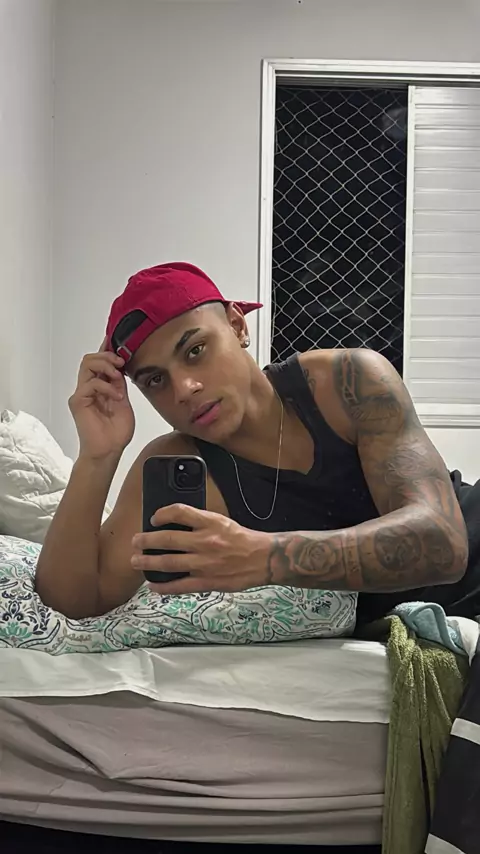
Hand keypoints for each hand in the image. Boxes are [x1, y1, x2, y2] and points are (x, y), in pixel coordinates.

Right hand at [69, 338, 134, 459]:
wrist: (109, 451)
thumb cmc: (116, 433)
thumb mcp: (124, 403)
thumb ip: (120, 386)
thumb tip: (121, 369)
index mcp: (99, 387)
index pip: (99, 363)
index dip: (105, 350)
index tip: (113, 339)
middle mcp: (88, 388)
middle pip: (90, 359)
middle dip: (107, 356)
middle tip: (121, 363)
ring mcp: (82, 394)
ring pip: (87, 365)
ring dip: (106, 366)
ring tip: (118, 377)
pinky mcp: (78, 401)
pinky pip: (90, 383)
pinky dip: (106, 386)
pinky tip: (116, 396)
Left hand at [131, 505, 272, 594]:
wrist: (263, 559)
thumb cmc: (242, 539)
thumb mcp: (222, 521)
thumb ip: (201, 522)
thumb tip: (175, 524)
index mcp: (210, 522)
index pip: (180, 512)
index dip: (162, 513)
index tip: (154, 518)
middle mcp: (205, 541)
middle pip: (168, 539)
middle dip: (147, 540)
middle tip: (136, 541)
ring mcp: (204, 563)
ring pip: (169, 562)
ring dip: (148, 562)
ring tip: (136, 561)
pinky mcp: (207, 581)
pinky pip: (179, 585)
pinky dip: (163, 587)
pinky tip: (152, 585)